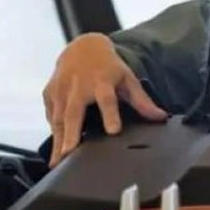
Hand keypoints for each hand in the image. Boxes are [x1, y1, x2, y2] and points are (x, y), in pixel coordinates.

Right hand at [43, 33, 168, 164]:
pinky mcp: (49, 94)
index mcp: (102, 82)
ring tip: (57, 163)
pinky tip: (56, 151)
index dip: (110, 114)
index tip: (113, 131)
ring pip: (58, 118)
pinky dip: (53, 133)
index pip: (107, 99)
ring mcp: (61, 90)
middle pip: (73, 112)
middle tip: (68, 154)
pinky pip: (50, 116)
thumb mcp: (127, 79)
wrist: (83, 46)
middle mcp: (79, 86)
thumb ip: (142, 100)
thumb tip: (160, 117)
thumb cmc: (107, 66)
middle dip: (70, 134)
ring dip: (58, 141)